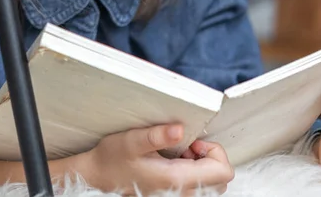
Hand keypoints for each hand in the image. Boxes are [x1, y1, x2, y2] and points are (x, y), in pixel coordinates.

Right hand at [78, 124, 233, 194]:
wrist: (98, 177)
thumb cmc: (113, 159)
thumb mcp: (132, 140)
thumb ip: (157, 135)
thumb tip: (180, 129)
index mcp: (176, 180)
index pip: (222, 171)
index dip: (214, 151)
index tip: (193, 141)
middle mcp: (182, 194)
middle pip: (220, 178)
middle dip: (209, 157)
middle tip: (187, 146)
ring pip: (211, 183)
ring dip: (202, 164)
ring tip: (179, 153)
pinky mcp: (174, 195)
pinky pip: (198, 186)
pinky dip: (194, 171)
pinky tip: (174, 161)